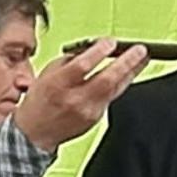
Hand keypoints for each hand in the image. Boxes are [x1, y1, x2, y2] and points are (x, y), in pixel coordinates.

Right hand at [15, 39, 148, 151]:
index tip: (110, 42)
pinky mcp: (95, 118)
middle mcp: (73, 99)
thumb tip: (91, 48)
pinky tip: (126, 75)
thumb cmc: (39, 102)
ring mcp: (87, 111)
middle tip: (139, 50)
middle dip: (126, 62)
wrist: (35, 134)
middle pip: (106, 79)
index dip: (99, 52)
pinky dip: (120, 84)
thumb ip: (68, 61)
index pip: (82, 66)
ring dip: (131, 72)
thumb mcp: (45, 75)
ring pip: (115, 89)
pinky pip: (111, 98)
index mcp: (57, 85)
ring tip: (141, 59)